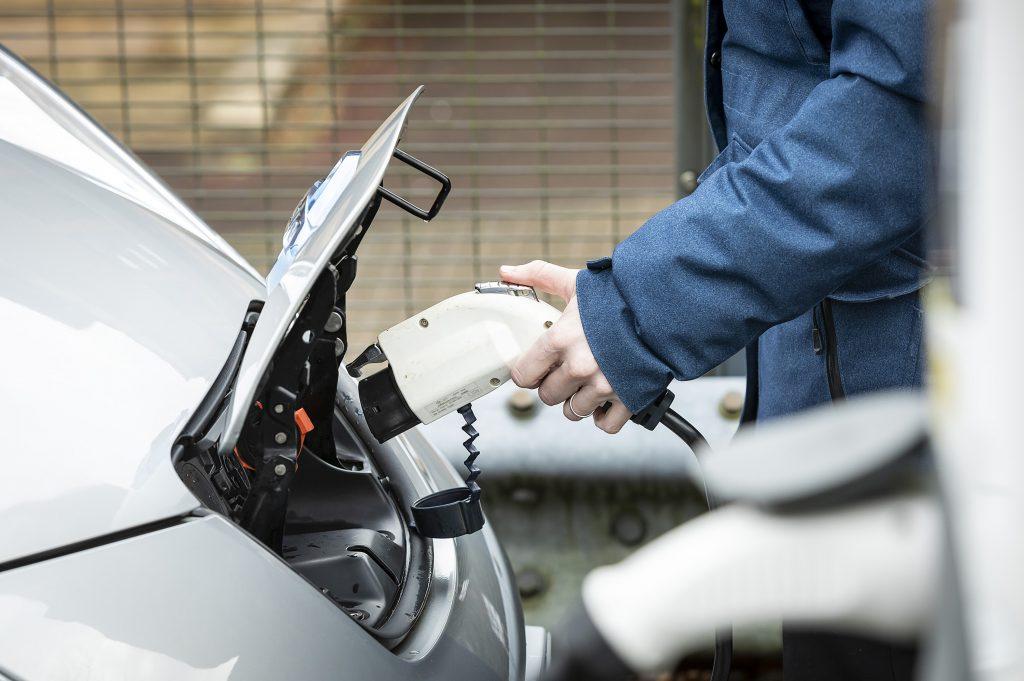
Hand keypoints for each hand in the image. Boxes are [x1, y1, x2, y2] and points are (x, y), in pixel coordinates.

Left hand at [499, 261, 632, 433]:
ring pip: (573, 411)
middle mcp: (579, 366)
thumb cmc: (620, 294)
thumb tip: (505, 271)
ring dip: (577, 400)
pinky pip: (605, 424)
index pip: (524, 375)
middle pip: (547, 396)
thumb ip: (539, 276)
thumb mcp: (576, 282)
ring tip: (588, 381)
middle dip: (554, 384)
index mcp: (560, 339)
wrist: (667, 305)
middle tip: (567, 370)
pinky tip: (605, 399)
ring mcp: (604, 385)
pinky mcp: (628, 397)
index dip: (528, 371)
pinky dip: (604, 416)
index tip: (537, 367)